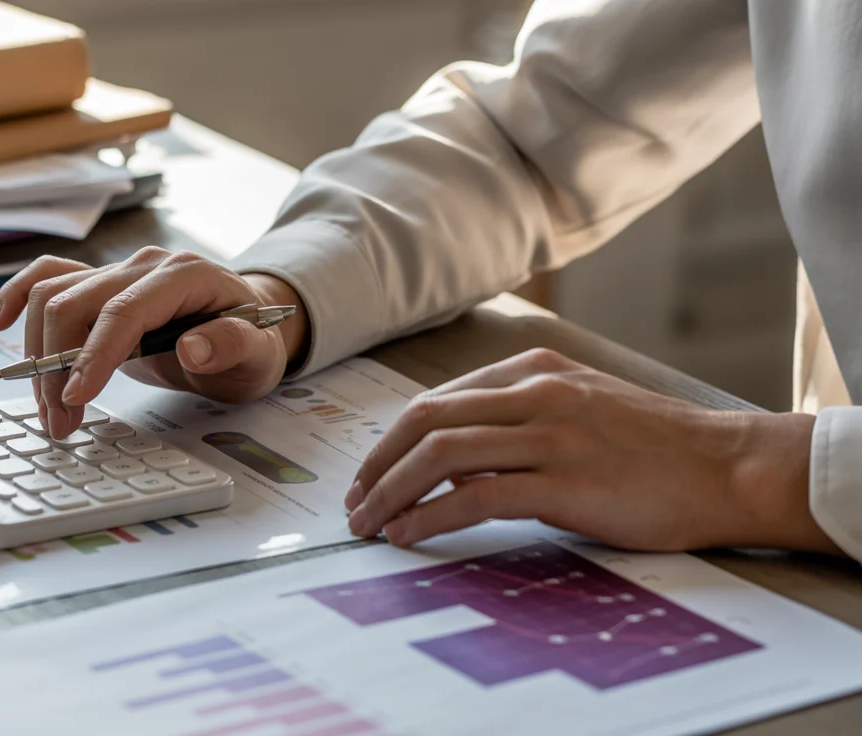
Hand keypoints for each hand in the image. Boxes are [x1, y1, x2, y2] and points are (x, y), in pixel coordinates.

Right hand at [0, 247, 308, 438]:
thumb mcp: (258, 355)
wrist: (249, 324)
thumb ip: (232, 346)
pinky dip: (18, 296)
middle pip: (76, 303)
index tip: (74, 398)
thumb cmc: (254, 342)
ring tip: (49, 411)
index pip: (124, 310)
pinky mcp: (99, 285)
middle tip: (60, 426)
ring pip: (53, 296)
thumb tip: (192, 348)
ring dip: (37, 354)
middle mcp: (144, 266)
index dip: (93, 354)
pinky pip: (49, 277)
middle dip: (57, 368)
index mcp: (184, 276)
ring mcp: (118, 272)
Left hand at [344, 348, 841, 554]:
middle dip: (377, 464)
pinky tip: (409, 533)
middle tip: (355, 502)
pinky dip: (431, 515)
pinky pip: (476, 495)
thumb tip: (449, 461)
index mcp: (533, 371)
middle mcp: (536, 393)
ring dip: (391, 491)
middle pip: (425, 420)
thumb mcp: (578, 409)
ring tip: (368, 524)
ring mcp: (551, 434)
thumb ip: (516, 421)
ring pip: (441, 454)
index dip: (392, 440)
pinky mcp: (566, 481)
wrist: (728, 467)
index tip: (370, 475)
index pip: (437, 401)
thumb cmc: (655, 447)